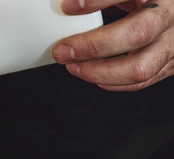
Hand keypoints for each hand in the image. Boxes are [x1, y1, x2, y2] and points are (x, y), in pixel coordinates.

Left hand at [53, 0, 173, 90]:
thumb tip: (71, 5)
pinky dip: (113, 83)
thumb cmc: (157, 0)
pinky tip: (95, 76)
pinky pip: (142, 82)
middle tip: (64, 51)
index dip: (96, 1)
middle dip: (92, 47)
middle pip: (136, 35)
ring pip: (139, 68)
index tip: (68, 7)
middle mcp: (173, 20)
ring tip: (74, 66)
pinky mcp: (171, 66)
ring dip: (99, 72)